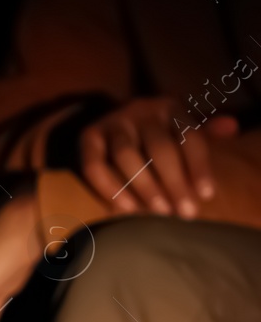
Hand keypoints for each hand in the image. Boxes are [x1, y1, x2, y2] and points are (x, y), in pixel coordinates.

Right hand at [79, 96, 236, 216]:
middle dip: (174, 183)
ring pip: (126, 156)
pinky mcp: (88, 137)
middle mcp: (141, 111)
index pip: (189, 137)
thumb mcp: (179, 128)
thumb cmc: (153, 134)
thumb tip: (231, 127)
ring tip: (158, 212)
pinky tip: (124, 209)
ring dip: (144, 186)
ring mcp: (112, 123)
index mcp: (169, 108)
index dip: (198, 166)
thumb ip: (204, 132)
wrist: (110, 126)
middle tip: (184, 213)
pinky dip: (109, 188)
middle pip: (159, 148)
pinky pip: (95, 166)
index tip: (206, 196)